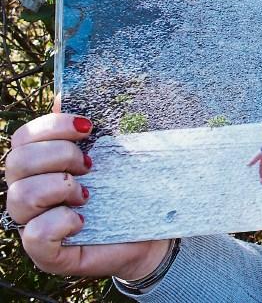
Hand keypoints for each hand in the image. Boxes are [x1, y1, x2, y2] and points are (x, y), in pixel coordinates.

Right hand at [5, 112, 169, 278]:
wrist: (158, 228)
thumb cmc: (134, 185)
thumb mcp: (119, 149)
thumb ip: (91, 126)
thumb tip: (65, 94)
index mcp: (43, 165)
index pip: (22, 138)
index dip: (51, 126)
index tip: (89, 127)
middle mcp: (31, 193)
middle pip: (15, 162)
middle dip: (58, 155)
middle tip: (90, 164)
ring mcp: (36, 224)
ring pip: (19, 197)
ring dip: (59, 187)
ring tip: (88, 193)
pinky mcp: (49, 254)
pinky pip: (33, 236)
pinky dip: (59, 222)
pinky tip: (83, 219)